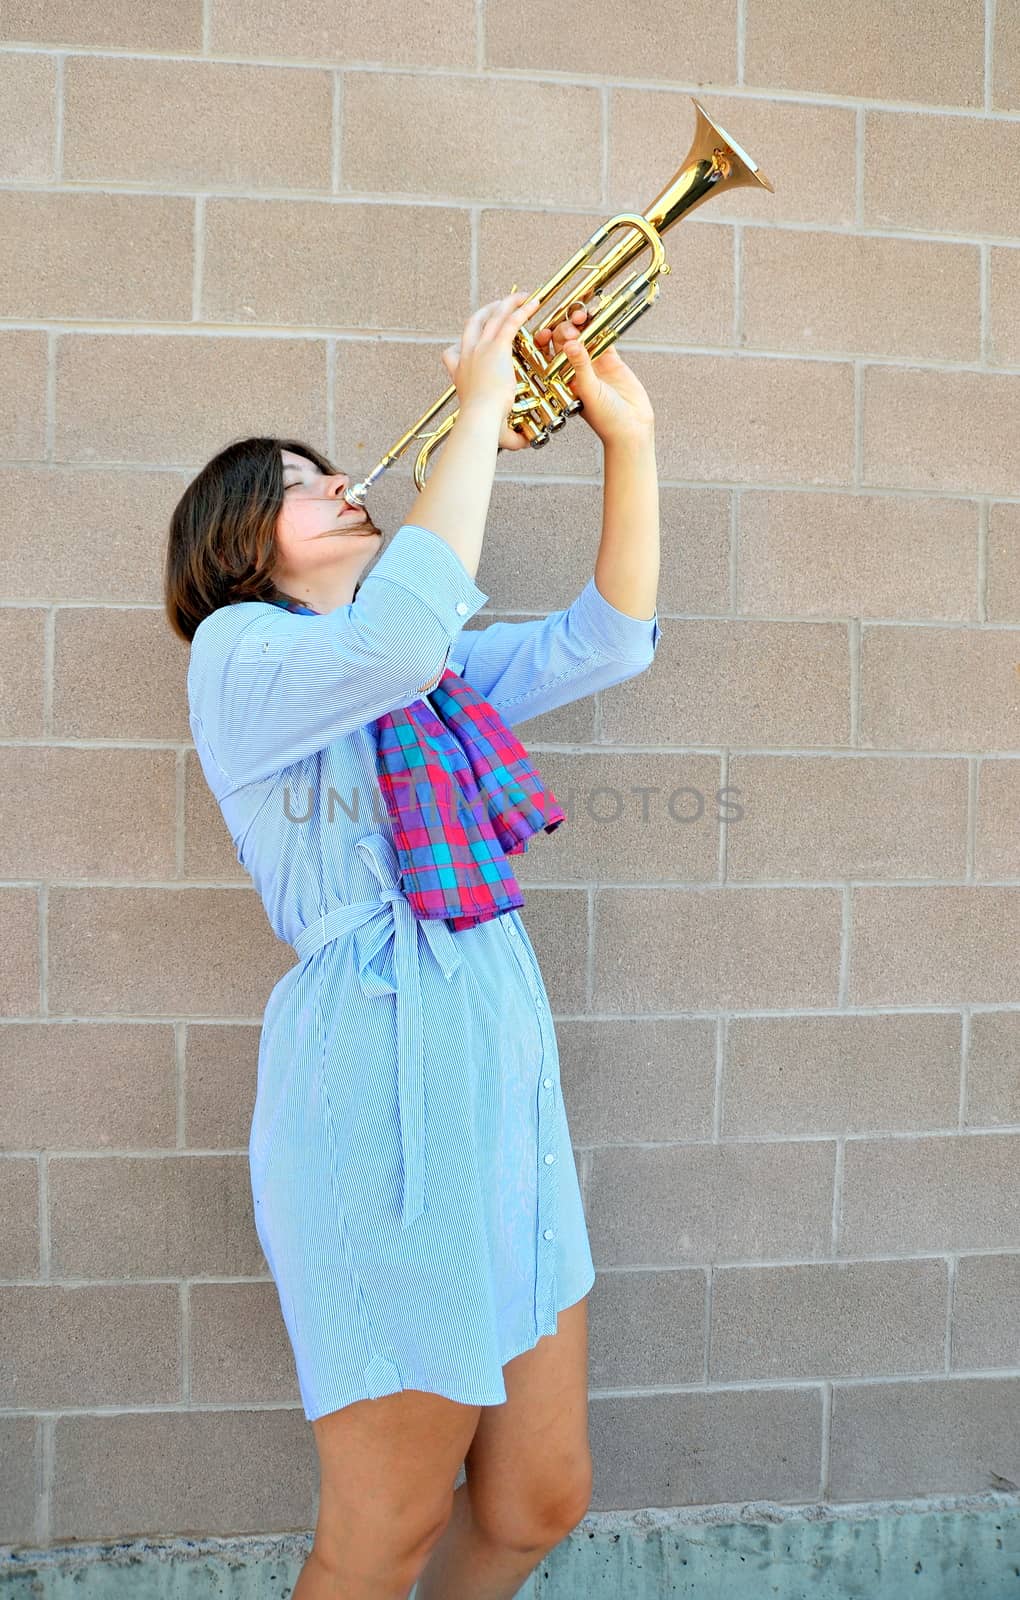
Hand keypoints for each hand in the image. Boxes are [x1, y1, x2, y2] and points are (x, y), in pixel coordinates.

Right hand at [440, 292, 540, 439]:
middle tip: (501, 305)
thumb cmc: (484, 428)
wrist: (481, 419)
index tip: (470, 344)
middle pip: (472, 323)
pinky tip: (534, 302)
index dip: (459, 346)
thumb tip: (525, 444)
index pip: (451, 355)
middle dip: (487, 311)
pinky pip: (510, 321)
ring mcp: (479, 349)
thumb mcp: (498, 432)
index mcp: (461, 376)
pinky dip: (521, 310)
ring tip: (523, 296)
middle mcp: (467, 358)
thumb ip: (512, 437)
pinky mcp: (495, 347)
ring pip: (492, 316)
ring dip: (507, 303)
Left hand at [535, 304, 655, 443]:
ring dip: (581, 324)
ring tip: (581, 316)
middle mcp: (574, 370)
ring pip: (584, 336)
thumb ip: (581, 366)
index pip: (548, 355)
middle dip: (564, 329)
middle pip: (564, 342)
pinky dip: (600, 327)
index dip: (544, 341)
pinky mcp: (611, 360)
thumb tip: (569, 343)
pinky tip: (597, 317)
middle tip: (570, 327)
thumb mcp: (589, 392)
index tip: (545, 332)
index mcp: (561, 380)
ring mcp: (593, 363)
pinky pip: (603, 338)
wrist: (632, 428)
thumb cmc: (606, 419)